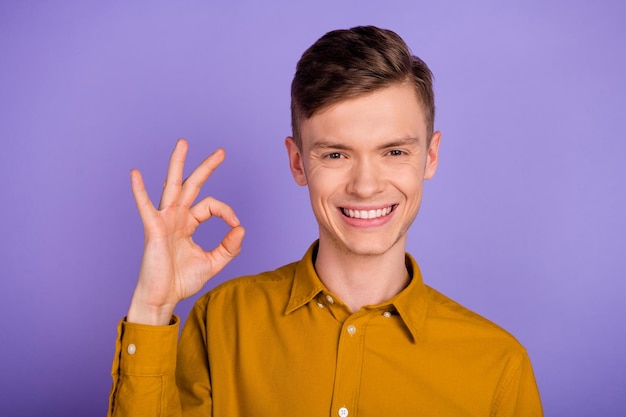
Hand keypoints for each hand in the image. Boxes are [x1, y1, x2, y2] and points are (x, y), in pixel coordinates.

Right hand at [127, 139, 244, 324]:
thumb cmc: (182, 281)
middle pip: (192, 185)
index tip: (235, 226)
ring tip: (183, 143)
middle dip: (206, 167)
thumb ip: (229, 247)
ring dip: (177, 164)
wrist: (163, 297)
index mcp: (189, 223)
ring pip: (172, 186)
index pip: (212, 205)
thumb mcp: (213, 263)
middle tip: (222, 152)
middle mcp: (176, 217)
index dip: (227, 212)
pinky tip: (135, 173)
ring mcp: (164, 220)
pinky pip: (145, 206)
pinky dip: (139, 190)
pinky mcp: (152, 229)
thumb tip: (241, 228)